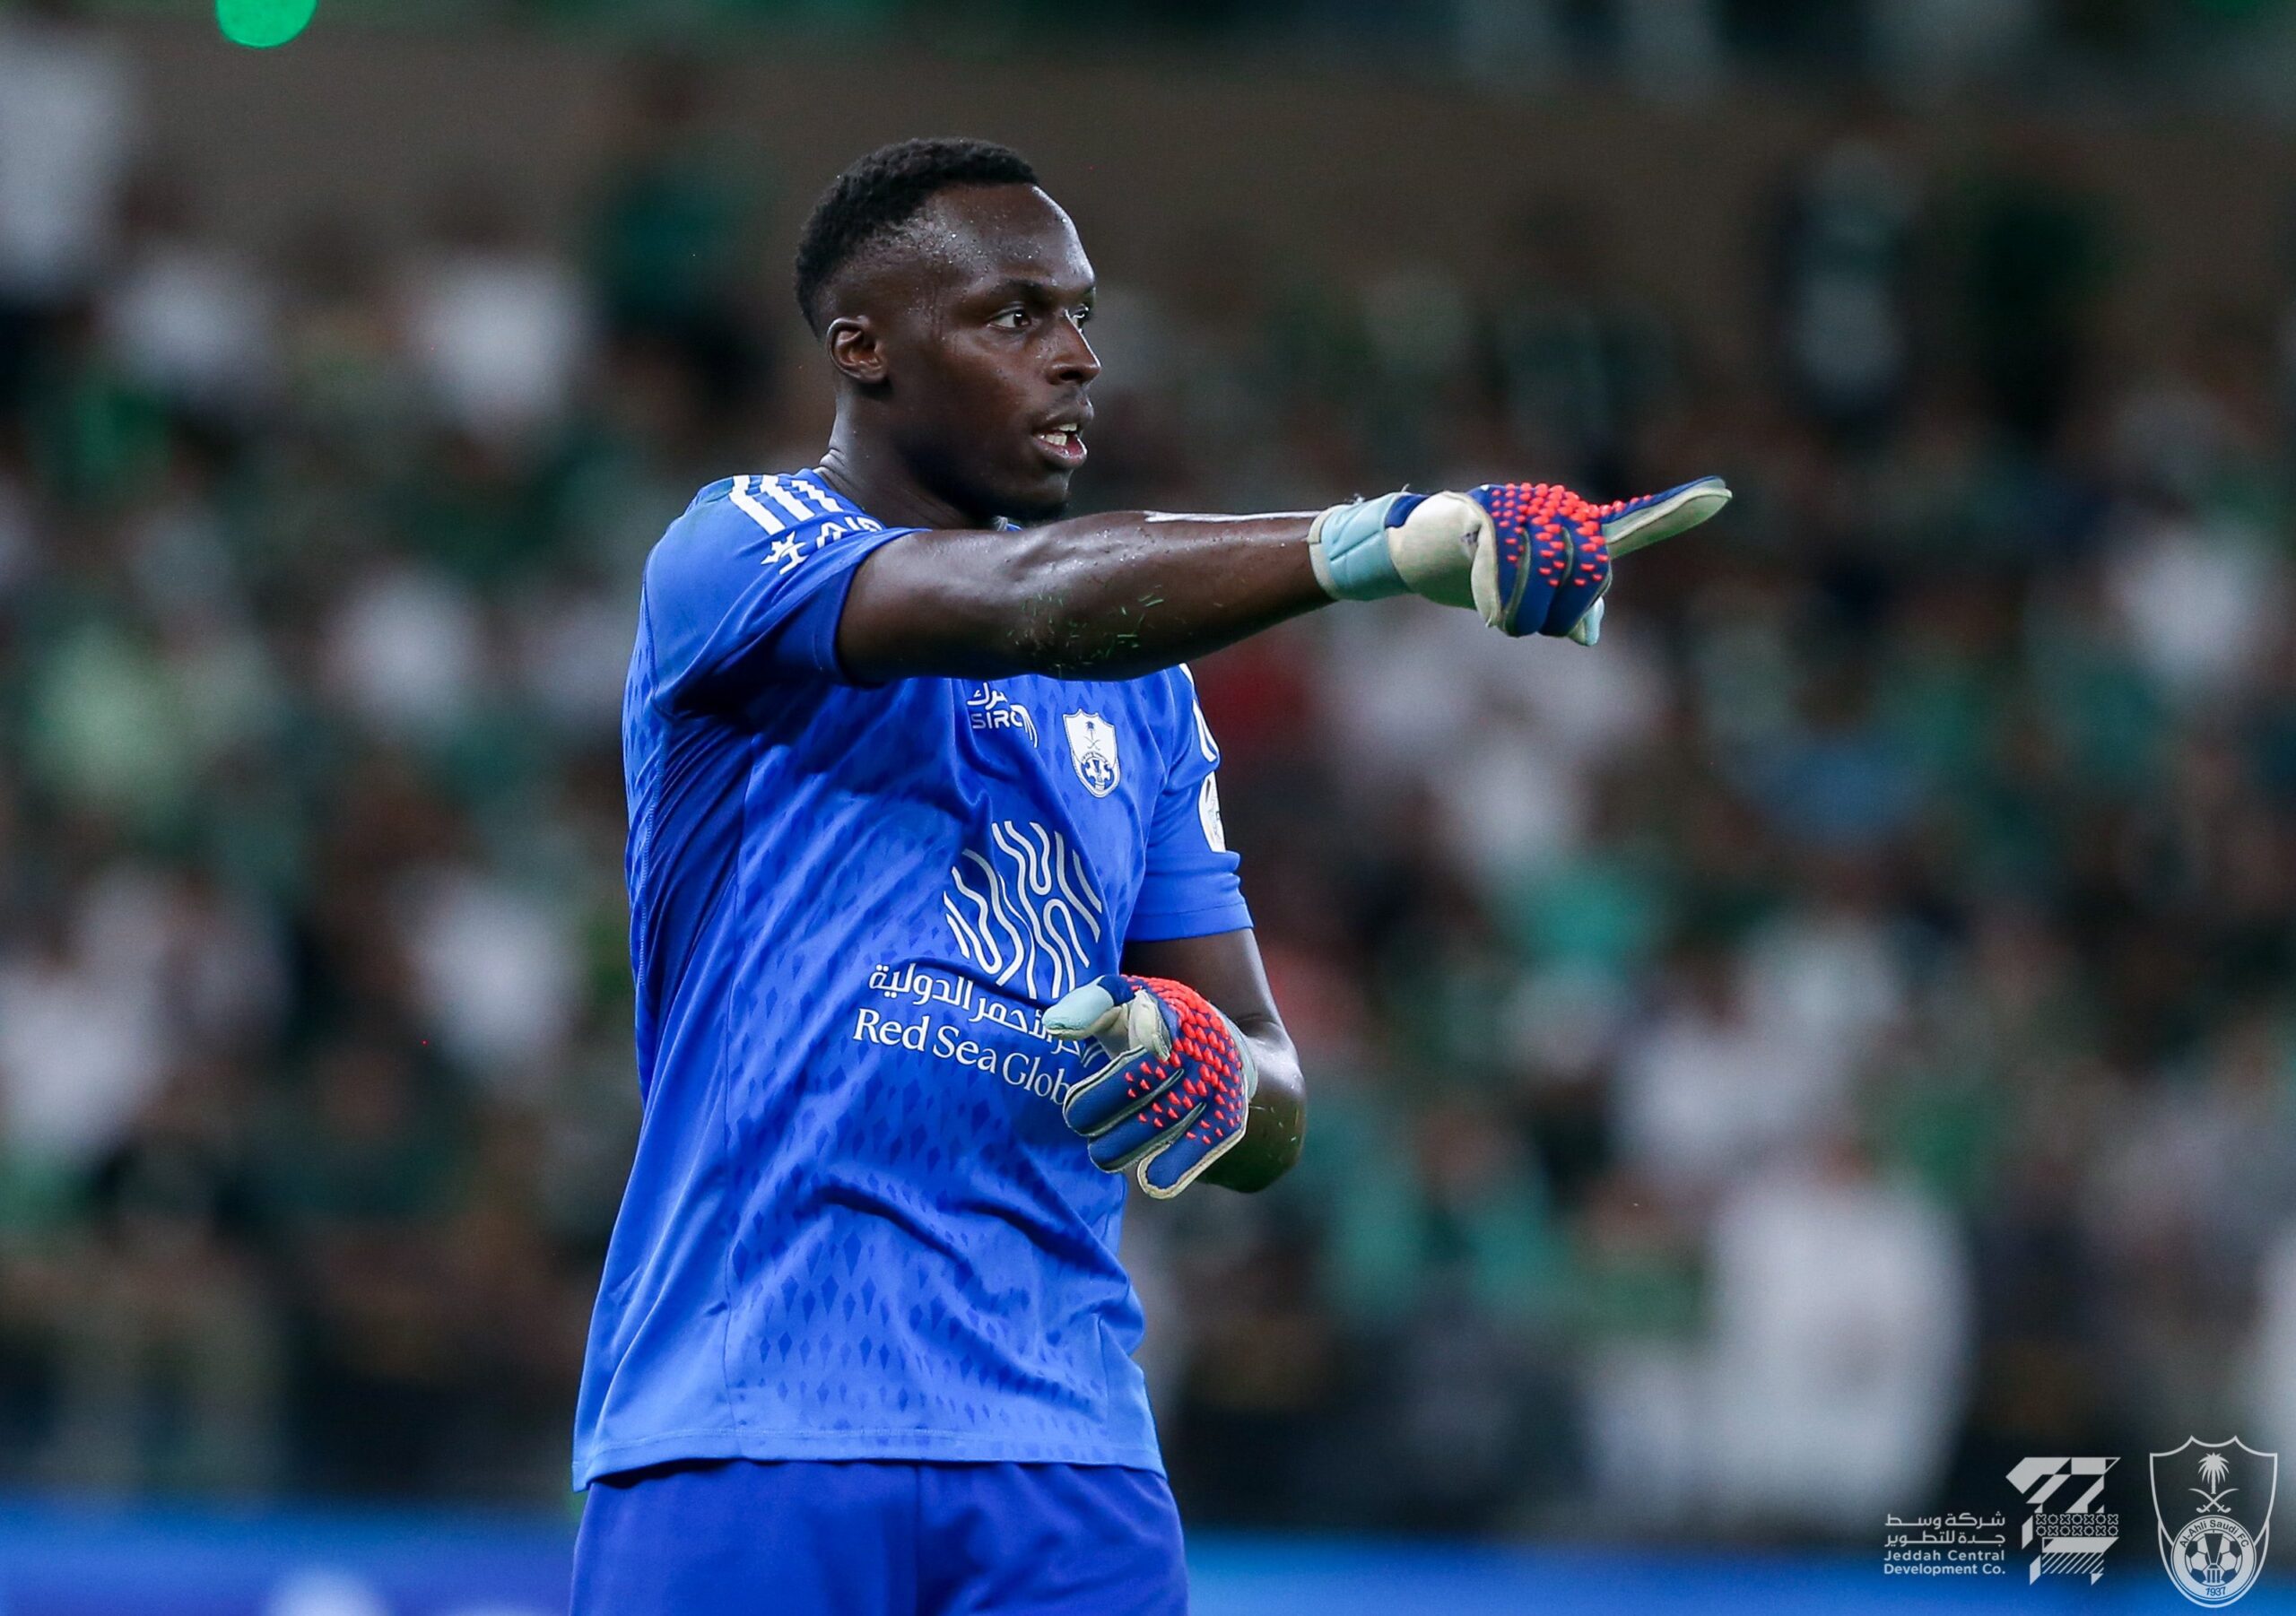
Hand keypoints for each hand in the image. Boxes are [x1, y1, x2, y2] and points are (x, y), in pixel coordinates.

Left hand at [1043, 973, 1257, 1198]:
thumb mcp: (1125, 1003)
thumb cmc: (1152, 1023)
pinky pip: (1205, 1141)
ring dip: (1130, 1140)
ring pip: (1169, 1115)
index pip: (1152, 1017)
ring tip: (1100, 1155)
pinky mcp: (1228, 1114)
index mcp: (1171, 1006)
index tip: (1106, 1066)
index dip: (1136, 1031)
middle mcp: (1199, 1042)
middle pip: (1146, 1076)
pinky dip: (1181, 1164)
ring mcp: (1217, 1079)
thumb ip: (1090, 1007)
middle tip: (1076, 1120)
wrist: (1220, 1047)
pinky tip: (1152, 1182)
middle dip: (1106, 1102)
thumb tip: (1054, 1026)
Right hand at [1307, 475, 1730, 642]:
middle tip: (1517, 620)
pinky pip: (1506, 574)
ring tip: (1493, 609)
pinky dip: (1491, 598)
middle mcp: (1555, 510)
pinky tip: (1479, 598)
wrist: (1406, 551)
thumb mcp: (1524, 601)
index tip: (1722, 493)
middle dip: (1553, 616)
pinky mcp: (1485, 513)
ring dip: (1518, 615)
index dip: (1675, 512)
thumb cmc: (1469, 575)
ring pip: (1547, 581)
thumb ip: (1566, 613)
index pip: (1631, 527)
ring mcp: (1522, 508)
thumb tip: (1588, 634)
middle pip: (1586, 578)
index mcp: (1572, 530)